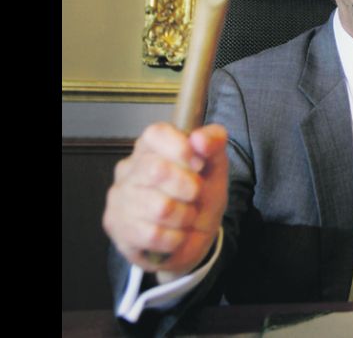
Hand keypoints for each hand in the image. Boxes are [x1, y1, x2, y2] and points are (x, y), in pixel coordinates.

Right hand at [102, 123, 228, 277]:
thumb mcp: (215, 166)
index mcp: (151, 146)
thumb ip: (214, 143)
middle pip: (158, 170)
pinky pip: (154, 235)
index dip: (181, 149)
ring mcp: (119, 197)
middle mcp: (129, 168)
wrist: (193, 237)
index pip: (156, 134)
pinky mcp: (116, 227)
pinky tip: (174, 233)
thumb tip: (200, 138)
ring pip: (159, 207)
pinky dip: (176, 238)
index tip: (199, 164)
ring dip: (185, 216)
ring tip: (185, 216)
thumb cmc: (200, 196)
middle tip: (195, 195)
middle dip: (189, 188)